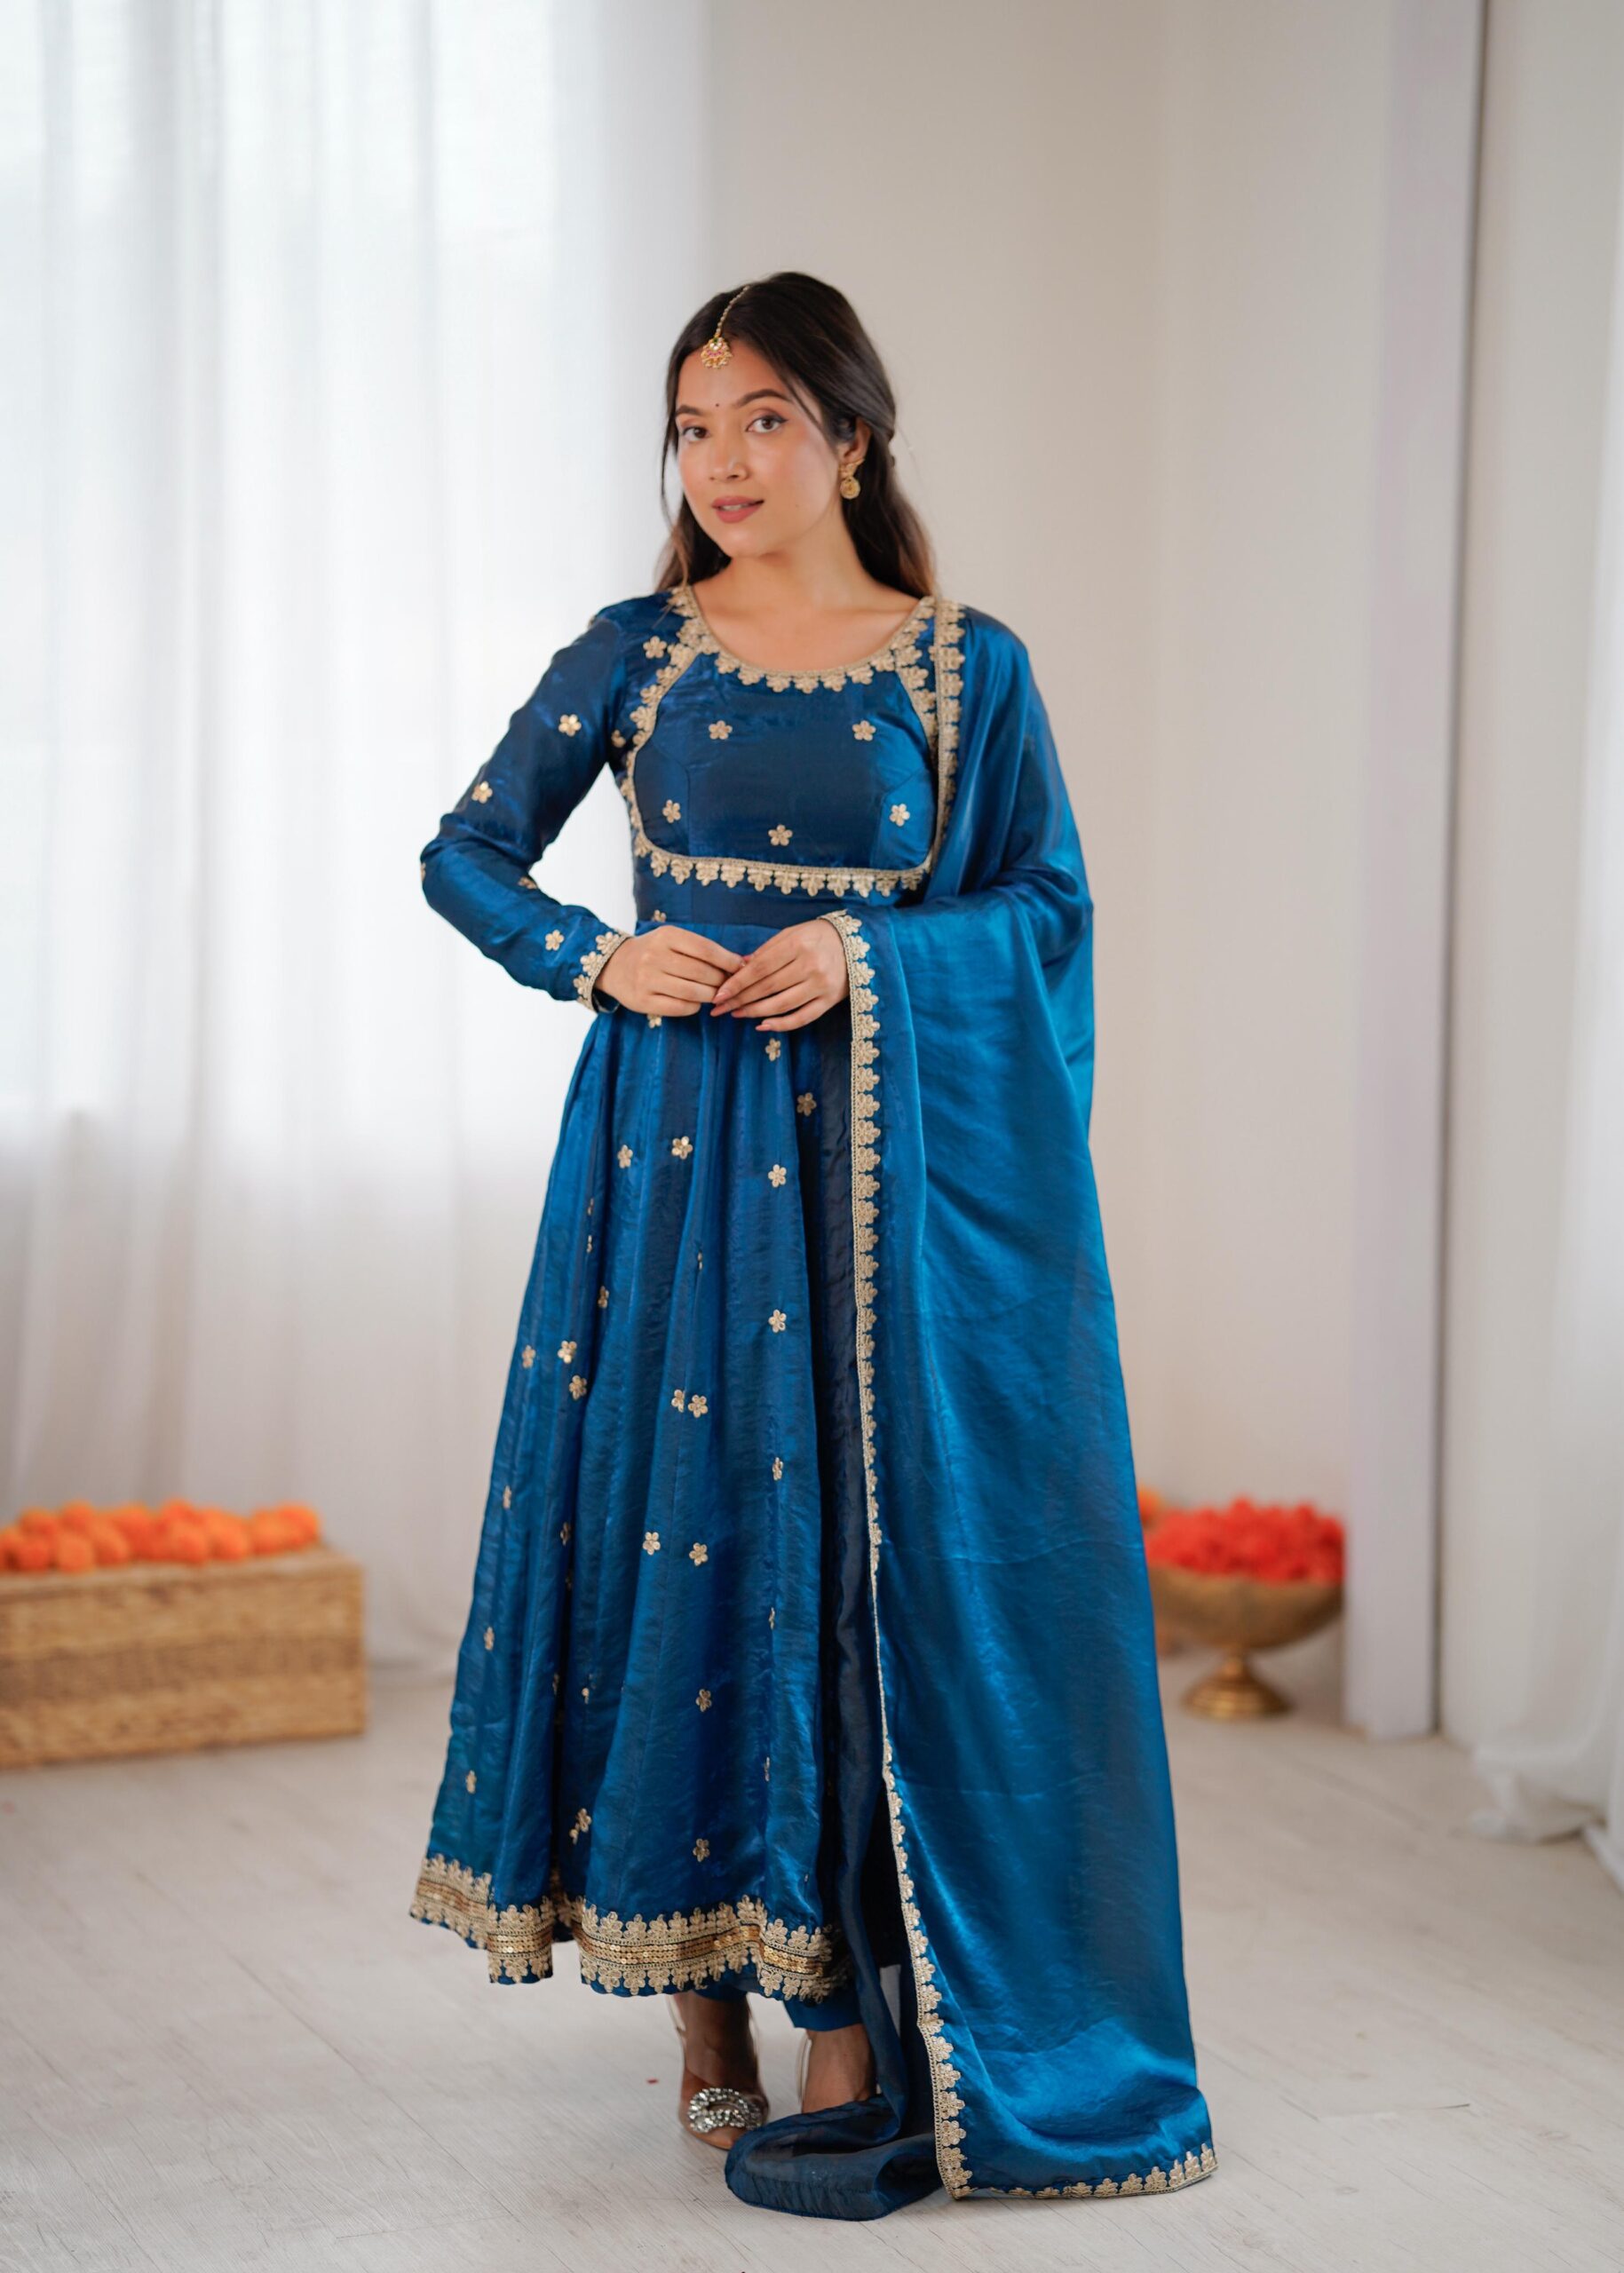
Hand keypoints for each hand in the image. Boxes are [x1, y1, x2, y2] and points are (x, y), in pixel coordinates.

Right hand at [596, 926, 744, 1015]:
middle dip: (721, 981)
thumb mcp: (673, 940)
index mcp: (666, 936)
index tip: (740, 967)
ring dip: (710, 996)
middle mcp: (655, 956)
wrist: (614, 966)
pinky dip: (694, 1006)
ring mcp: (647, 979)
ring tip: (714, 994)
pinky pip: (680, 1007)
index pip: (706, 949)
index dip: (728, 960)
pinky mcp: (643, 1001)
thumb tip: (741, 963)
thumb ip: (702, 949)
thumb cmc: (654, 952)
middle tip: (728, 984)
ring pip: (693, 992)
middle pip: (702, 973)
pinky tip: (695, 1001)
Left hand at [707, 917, 849, 1031]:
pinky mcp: (830, 1001)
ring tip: (737, 1014)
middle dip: (741, 999)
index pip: (761, 968)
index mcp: (798, 945)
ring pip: (782, 1004)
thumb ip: (766, 951)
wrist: (858, 943)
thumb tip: (739, 968)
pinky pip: (803, 1018)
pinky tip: (762, 1025)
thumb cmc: (818, 936)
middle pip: (768, 987)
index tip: (719, 993)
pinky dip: (781, 1024)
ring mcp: (822, 985)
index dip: (738, 982)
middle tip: (720, 1008)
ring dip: (755, 1012)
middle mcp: (811, 966)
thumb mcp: (792, 934)